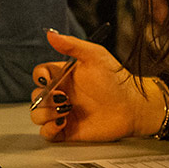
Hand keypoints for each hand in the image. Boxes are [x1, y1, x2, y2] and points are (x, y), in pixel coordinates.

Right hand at [28, 30, 164, 141]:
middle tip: (63, 98)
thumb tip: (50, 34)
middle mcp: (60, 94)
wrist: (132, 107)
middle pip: (36, 96)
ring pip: (37, 115)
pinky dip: (49, 129)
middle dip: (44, 98)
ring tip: (66, 111)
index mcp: (63, 76)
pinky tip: (63, 123)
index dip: (40, 77)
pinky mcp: (67, 131)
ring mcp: (62, 113)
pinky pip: (46, 133)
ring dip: (46, 114)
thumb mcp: (95, 56)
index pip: (39, 75)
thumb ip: (72, 45)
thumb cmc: (116, 80)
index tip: (48, 79)